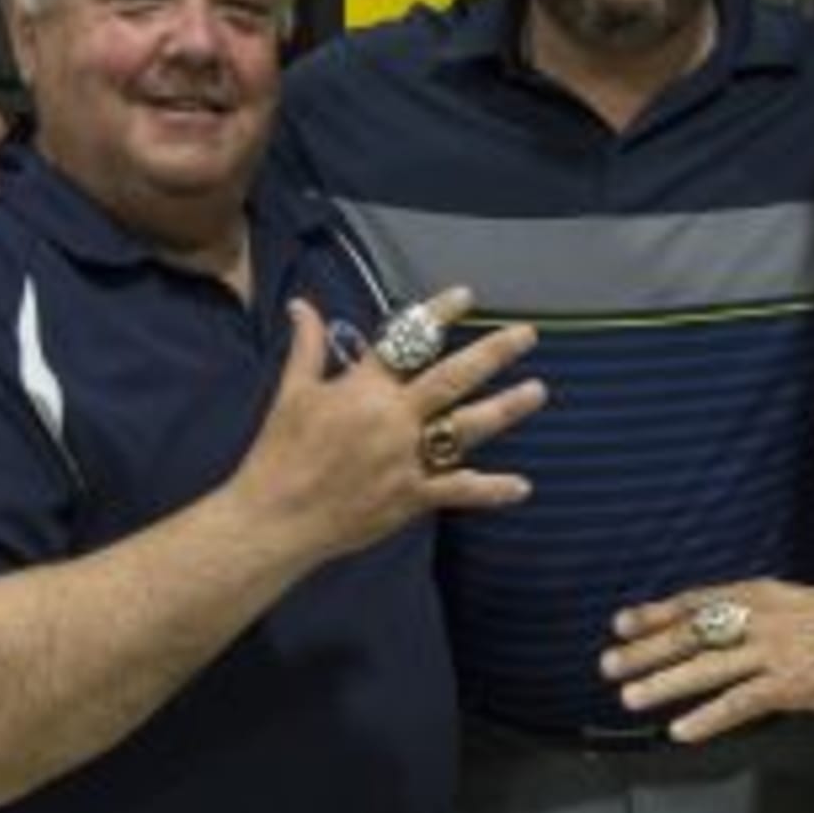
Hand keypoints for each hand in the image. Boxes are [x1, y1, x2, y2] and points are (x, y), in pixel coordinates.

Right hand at [236, 287, 545, 562]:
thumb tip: (301, 304)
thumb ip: (306, 346)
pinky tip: (522, 486)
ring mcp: (407, 458)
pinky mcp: (411, 496)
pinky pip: (459, 490)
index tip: (467, 295)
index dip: (438, 314)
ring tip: (537, 390)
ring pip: (466, 427)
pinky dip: (491, 489)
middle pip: (453, 378)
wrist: (275, 517)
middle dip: (493, 353)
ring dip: (505, 408)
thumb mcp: (291, 393)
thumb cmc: (280, 453)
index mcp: (365, 389)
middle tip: (527, 335)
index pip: (407, 341)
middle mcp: (394, 418)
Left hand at [601, 580, 813, 743]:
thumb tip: (729, 626)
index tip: (622, 622)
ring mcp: (774, 652)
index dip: (657, 612)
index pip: (698, 600)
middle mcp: (762, 618)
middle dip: (647, 648)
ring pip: (707, 668)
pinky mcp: (790, 686)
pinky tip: (680, 731)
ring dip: (665, 683)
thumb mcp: (801, 603)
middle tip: (609, 663)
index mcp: (764, 593)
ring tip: (631, 696)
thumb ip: (763, 613)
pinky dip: (707, 718)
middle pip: (692, 633)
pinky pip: (738, 704)